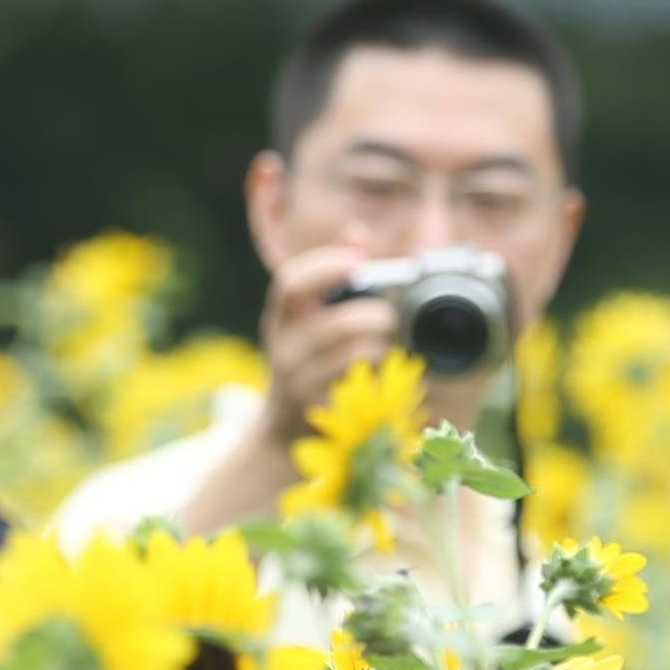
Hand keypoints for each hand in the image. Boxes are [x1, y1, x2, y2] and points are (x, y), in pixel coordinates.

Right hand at [252, 241, 400, 454]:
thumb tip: (356, 233)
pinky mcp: (319, 409)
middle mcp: (283, 349)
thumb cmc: (304, 367)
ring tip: (387, 347)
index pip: (290, 283)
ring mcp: (299, 382)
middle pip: (336, 323)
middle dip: (374, 316)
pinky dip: (379, 374)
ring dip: (381, 347)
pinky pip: (362, 385)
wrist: (280, 436)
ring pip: (356, 354)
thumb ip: (330, 277)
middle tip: (389, 318)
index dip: (324, 266)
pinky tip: (381, 373)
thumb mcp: (306, 323)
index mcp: (280, 320)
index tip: (356, 260)